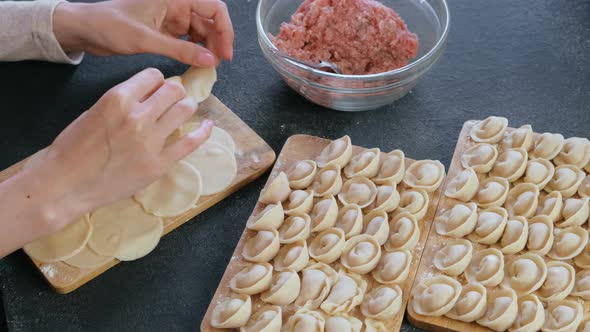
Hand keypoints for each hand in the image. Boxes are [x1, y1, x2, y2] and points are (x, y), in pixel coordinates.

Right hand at [31, 68, 212, 228]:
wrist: (66, 184)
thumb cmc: (73, 148)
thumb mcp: (94, 111)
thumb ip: (123, 101)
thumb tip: (149, 94)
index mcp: (118, 99)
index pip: (153, 76)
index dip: (157, 81)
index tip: (157, 88)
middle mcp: (137, 116)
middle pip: (173, 90)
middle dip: (175, 91)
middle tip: (173, 99)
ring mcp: (151, 141)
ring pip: (185, 110)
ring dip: (187, 107)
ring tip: (186, 110)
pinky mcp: (159, 163)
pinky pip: (190, 142)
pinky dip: (203, 131)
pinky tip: (207, 126)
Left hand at [53, 0, 233, 65]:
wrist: (85, 29)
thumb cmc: (110, 25)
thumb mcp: (146, 40)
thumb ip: (180, 50)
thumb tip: (209, 60)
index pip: (214, 8)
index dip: (225, 30)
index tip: (225, 53)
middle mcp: (177, 4)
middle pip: (210, 22)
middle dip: (217, 43)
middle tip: (216, 65)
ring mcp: (172, 17)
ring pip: (201, 32)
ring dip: (206, 49)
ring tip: (207, 67)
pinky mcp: (165, 30)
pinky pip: (188, 40)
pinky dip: (193, 52)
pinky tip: (194, 63)